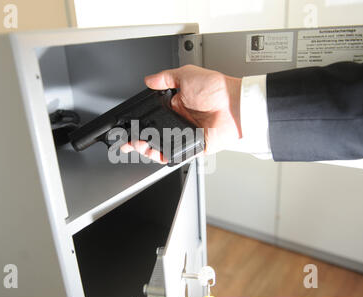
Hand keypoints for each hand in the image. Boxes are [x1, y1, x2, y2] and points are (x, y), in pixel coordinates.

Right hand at [120, 65, 241, 162]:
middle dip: (137, 138)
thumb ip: (166, 77)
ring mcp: (186, 134)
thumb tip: (149, 79)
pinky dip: (164, 155)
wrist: (236, 105)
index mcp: (176, 104)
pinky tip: (154, 152)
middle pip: (153, 133)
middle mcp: (180, 120)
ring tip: (137, 145)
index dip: (139, 121)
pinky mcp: (194, 145)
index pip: (152, 115)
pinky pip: (176, 153)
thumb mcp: (187, 75)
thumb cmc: (217, 89)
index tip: (128, 125)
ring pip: (161, 145)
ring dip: (147, 147)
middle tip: (127, 141)